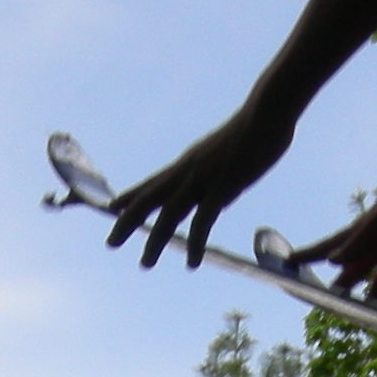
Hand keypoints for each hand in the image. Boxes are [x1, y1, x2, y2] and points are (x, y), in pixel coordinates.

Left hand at [104, 107, 296, 267]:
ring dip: (155, 240)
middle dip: (127, 221)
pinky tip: (192, 263)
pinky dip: (194, 243)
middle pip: (149, 198)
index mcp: (188, 163)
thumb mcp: (226, 153)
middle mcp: (188, 171)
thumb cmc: (254, 129)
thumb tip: (220, 195)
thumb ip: (217, 174)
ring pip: (168, 214)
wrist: (267, 113)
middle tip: (110, 243)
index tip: (111, 208)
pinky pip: (202, 221)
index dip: (131, 196)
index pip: (152, 182)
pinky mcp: (221, 187)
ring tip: (145, 263)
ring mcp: (202, 179)